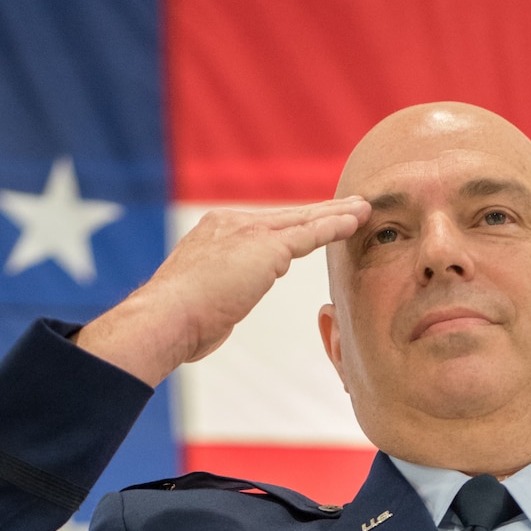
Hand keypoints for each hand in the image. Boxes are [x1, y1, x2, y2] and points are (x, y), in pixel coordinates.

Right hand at [76, 198, 370, 386]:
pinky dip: (335, 225)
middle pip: (287, 217)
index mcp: (213, 234)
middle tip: (349, 206)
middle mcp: (231, 224)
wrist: (167, 317)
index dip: (292, 226)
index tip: (311, 224)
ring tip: (363, 209)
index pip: (263, 228)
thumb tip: (218, 317)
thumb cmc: (178, 325)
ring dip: (337, 214)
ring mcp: (248, 232)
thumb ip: (217, 301)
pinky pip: (310, 233)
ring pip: (303, 219)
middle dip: (320, 212)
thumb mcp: (201, 305)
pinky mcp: (266, 246)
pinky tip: (356, 220)